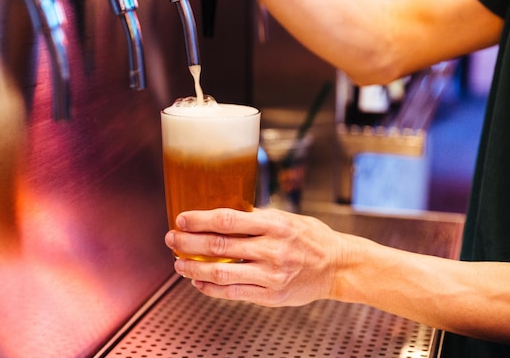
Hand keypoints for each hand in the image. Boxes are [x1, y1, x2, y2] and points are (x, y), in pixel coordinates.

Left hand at [164, 208, 349, 306]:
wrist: (338, 267)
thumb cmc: (311, 238)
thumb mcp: (287, 218)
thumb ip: (256, 218)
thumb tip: (221, 214)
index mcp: (274, 224)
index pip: (228, 220)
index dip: (200, 219)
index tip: (181, 219)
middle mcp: (271, 249)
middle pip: (219, 246)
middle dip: (189, 243)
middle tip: (171, 239)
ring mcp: (270, 275)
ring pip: (221, 273)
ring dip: (193, 268)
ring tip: (178, 263)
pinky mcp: (270, 295)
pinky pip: (232, 293)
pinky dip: (210, 289)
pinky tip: (198, 283)